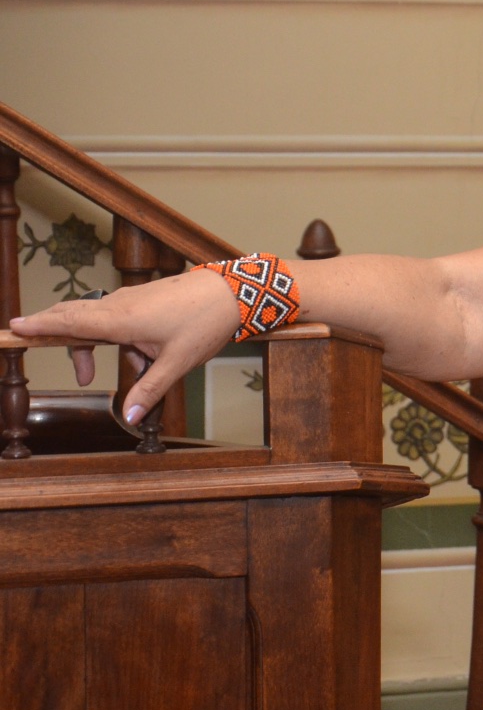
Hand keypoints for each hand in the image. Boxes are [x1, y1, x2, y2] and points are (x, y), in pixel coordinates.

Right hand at [10, 270, 241, 423]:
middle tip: (36, 351)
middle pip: (73, 317)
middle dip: (56, 337)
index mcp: (120, 319)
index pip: (69, 322)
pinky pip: (117, 317)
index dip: (40, 325)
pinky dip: (117, 339)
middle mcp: (119, 304)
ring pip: (95, 320)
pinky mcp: (142, 297)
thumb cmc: (204, 323)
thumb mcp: (177, 363)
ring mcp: (130, 298)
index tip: (14, 326)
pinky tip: (141, 356)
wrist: (233, 291)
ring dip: (93, 347)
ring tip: (94, 375)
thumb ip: (150, 390)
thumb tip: (130, 418)